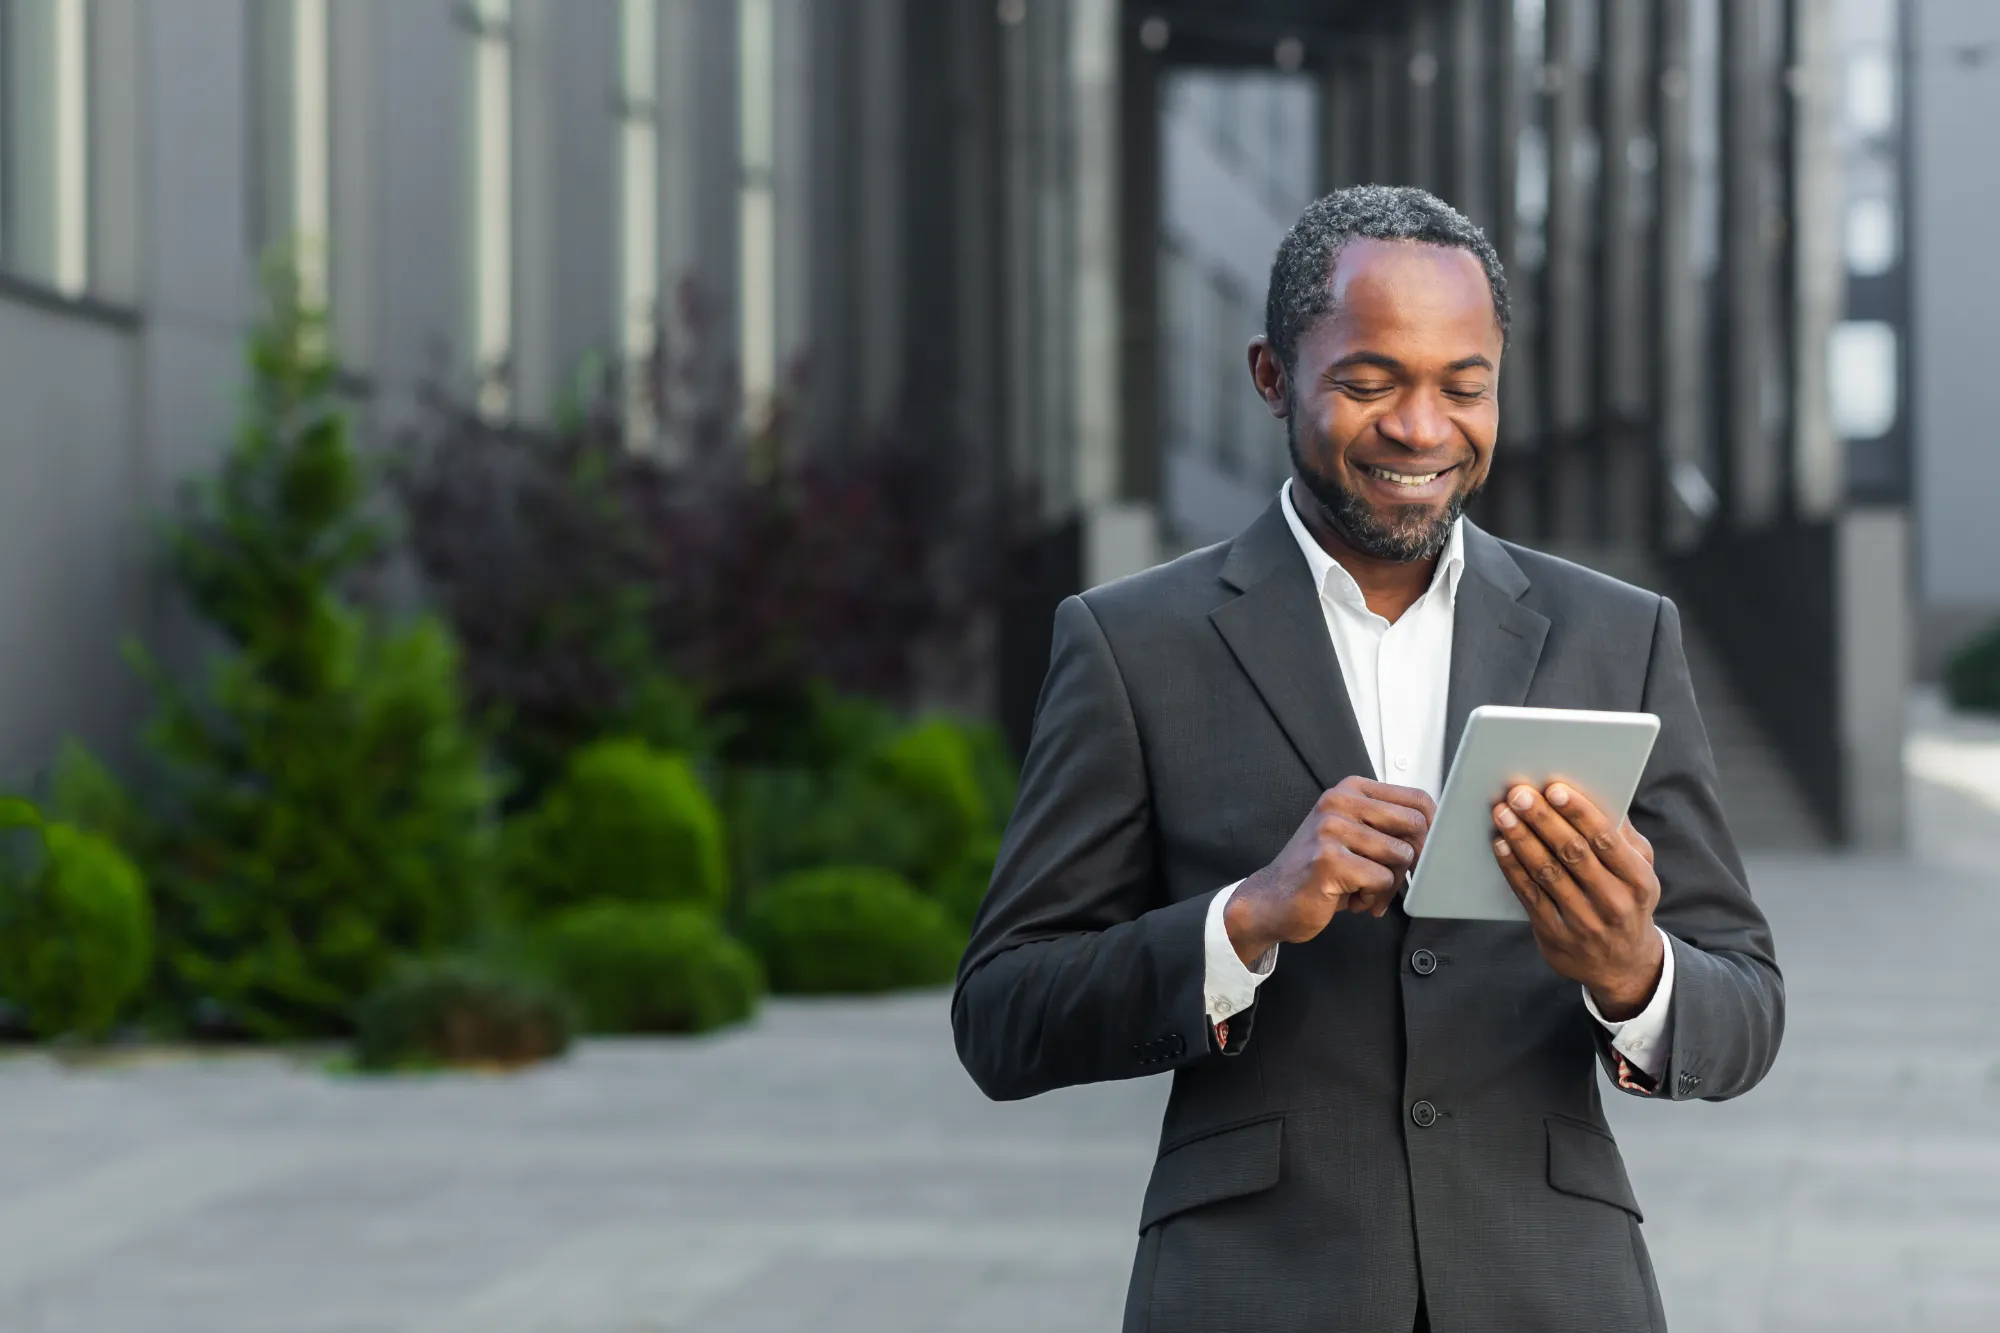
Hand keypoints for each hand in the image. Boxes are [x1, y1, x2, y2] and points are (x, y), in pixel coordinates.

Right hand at [1224, 777, 1435, 966]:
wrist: (1271, 899)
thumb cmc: (1318, 870)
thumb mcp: (1353, 834)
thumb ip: (1387, 826)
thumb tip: (1438, 835)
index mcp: (1349, 790)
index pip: (1417, 799)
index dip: (1433, 830)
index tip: (1425, 853)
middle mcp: (1339, 802)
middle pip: (1414, 826)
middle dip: (1413, 861)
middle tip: (1392, 880)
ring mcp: (1332, 829)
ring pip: (1400, 856)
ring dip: (1390, 885)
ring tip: (1366, 893)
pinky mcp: (1329, 859)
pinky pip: (1381, 879)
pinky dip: (1373, 898)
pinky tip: (1353, 901)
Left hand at [1490, 782, 1663, 1019]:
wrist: (1623, 966)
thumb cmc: (1628, 901)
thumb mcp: (1640, 872)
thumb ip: (1623, 837)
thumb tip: (1601, 793)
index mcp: (1639, 880)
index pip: (1606, 840)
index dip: (1579, 813)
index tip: (1555, 789)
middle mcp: (1614, 903)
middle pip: (1573, 853)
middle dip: (1543, 820)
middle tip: (1519, 794)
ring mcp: (1584, 922)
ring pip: (1548, 873)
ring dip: (1522, 840)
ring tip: (1503, 814)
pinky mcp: (1556, 935)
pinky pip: (1530, 896)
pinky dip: (1513, 868)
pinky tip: (1501, 845)